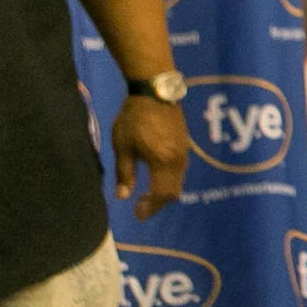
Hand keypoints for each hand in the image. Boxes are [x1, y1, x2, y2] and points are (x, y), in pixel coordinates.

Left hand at [114, 95, 189, 219]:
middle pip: (173, 192)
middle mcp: (178, 161)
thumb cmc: (134, 119)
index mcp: (163, 163)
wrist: (155, 93)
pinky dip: (169, 180)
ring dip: (164, 192)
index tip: (137, 214)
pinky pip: (180, 171)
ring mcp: (184, 153)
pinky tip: (157, 177)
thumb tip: (122, 197)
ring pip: (178, 182)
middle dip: (158, 203)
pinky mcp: (184, 145)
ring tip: (148, 195)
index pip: (160, 194)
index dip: (150, 207)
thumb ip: (125, 173)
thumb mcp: (123, 147)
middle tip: (142, 207)